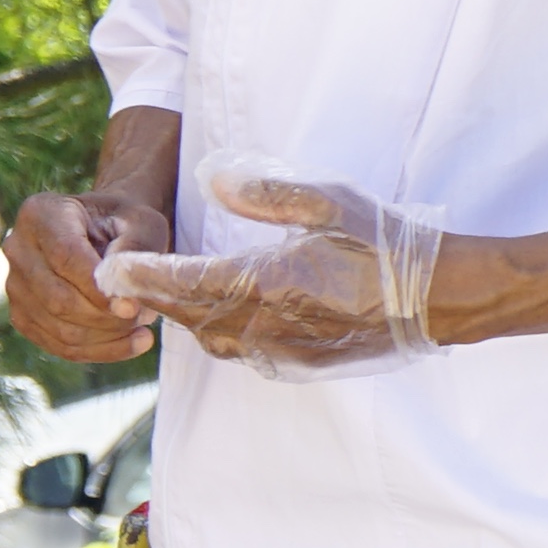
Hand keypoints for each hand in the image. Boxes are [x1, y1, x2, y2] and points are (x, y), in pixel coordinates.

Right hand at [3, 186, 166, 362]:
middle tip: (145, 315)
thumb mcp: (141, 221)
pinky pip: (59, 346)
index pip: (65, 258)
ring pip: (60, 329)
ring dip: (107, 336)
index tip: (133, 308)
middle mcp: (17, 249)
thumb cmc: (124, 224)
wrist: (104, 233)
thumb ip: (136, 247)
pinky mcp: (22, 316)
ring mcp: (14, 286)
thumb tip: (122, 296)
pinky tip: (132, 342)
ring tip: (142, 324)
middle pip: (58, 299)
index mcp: (40, 213)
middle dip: (106, 318)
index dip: (98, 289)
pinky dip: (100, 351)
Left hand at [108, 170, 443, 370]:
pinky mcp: (298, 364)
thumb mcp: (327, 203)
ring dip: (185, 317)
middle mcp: (268, 325)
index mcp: (269, 282)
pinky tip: (214, 315)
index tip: (113, 268)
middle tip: (123, 278)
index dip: (145, 276)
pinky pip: (241, 353)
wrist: (435, 299)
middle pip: (190, 316)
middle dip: (156, 298)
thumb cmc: (384, 243)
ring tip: (162, 294)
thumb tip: (212, 182)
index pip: (187, 282)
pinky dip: (218, 333)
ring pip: (213, 339)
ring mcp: (283, 350)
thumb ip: (265, 196)